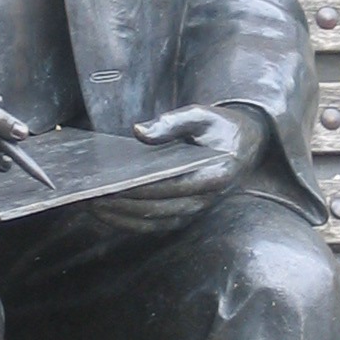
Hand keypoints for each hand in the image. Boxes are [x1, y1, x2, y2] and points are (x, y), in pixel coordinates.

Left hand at [90, 104, 268, 233]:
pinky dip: (132, 223)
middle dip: (124, 205)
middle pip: (159, 208)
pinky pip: (158, 224)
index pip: (169, 186)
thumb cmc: (221, 128)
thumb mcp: (202, 115)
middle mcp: (205, 199)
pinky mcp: (189, 214)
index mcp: (212, 175)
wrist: (246, 145)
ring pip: (156, 221)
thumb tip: (138, 132)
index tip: (111, 185)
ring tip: (94, 207)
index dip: (139, 188)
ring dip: (123, 218)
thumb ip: (171, 122)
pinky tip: (108, 214)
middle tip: (93, 198)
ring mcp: (197, 210)